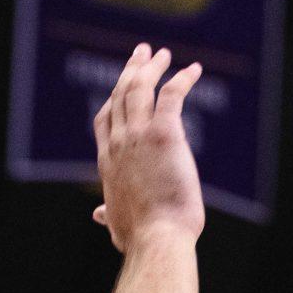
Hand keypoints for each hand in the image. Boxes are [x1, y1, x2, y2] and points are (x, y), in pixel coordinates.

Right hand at [91, 43, 205, 251]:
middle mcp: (118, 143)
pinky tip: (194, 70)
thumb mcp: (118, 223)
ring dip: (151, 67)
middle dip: (130, 71)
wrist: (157, 239)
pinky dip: (182, 79)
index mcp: (108, 161)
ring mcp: (138, 136)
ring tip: (162, 53)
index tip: (124, 83)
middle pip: (120, 95)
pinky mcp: (164, 134)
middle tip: (142, 53)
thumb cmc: (141, 237)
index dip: (114, 97)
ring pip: (140, 89)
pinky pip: (171, 95)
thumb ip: (108, 213)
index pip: (106, 119)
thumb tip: (98, 215)